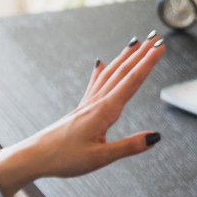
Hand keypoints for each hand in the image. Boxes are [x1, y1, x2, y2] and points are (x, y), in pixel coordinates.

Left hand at [0, 33, 165, 196]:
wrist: (35, 156)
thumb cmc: (64, 158)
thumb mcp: (101, 157)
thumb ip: (130, 146)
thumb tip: (155, 137)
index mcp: (104, 111)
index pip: (132, 81)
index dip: (148, 63)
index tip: (160, 47)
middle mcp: (96, 102)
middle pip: (123, 72)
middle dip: (142, 54)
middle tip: (156, 38)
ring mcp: (88, 104)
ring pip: (110, 74)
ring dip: (125, 58)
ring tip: (136, 44)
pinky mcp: (81, 109)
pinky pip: (94, 84)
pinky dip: (101, 71)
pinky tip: (100, 63)